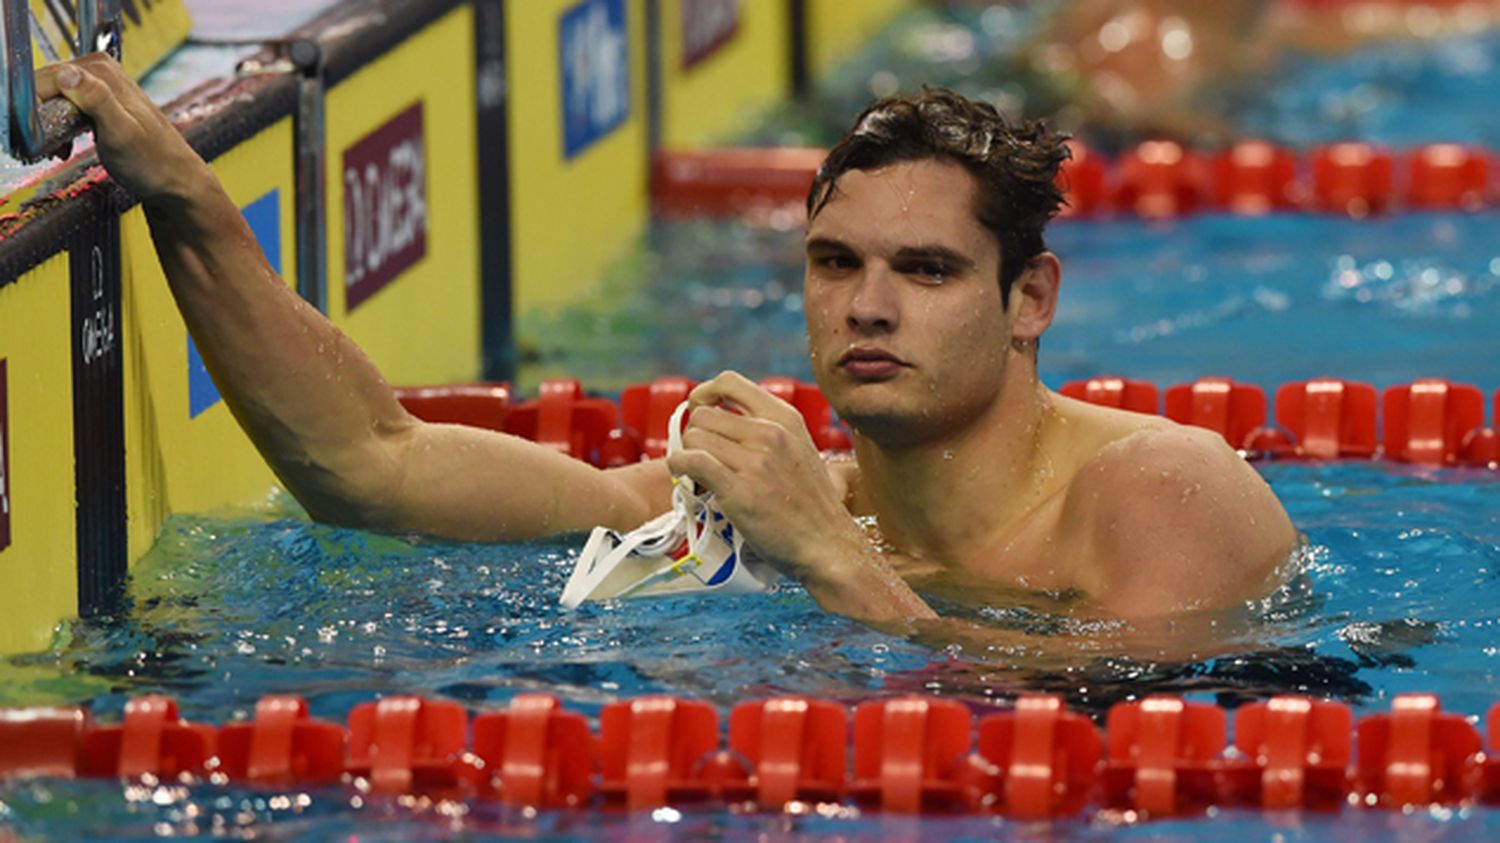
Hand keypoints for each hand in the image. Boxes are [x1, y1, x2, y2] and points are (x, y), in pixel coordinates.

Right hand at [35, 54, 209, 201]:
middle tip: (45, 146)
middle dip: (38, 116)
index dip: (31, 106)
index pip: (45, 77)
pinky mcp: (99, 102)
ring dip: (46, 125)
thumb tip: (68, 74)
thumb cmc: (154, 162)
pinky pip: (63, 108)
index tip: (31, 133)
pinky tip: (65, 146)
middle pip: (45, 86)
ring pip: (51, 98)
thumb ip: (96, 100)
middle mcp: (99, 70)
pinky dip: (58, 128)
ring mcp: (99, 85)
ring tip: (58, 149)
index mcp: (101, 70)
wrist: (176, 180)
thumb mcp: (121, 132)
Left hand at [666, 372, 934, 621]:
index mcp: (785, 418)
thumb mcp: (800, 450)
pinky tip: (686, 478)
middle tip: (702, 456)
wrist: (828, 545)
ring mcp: (755, 460)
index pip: (730, 382)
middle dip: (695, 434)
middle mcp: (771, 432)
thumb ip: (771, 431)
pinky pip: (691, 461)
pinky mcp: (738, 489)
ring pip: (693, 437)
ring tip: (698, 473)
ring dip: (688, 454)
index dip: (705, 393)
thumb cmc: (811, 505)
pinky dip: (679, 467)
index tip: (700, 410)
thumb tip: (726, 422)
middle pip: (703, 413)